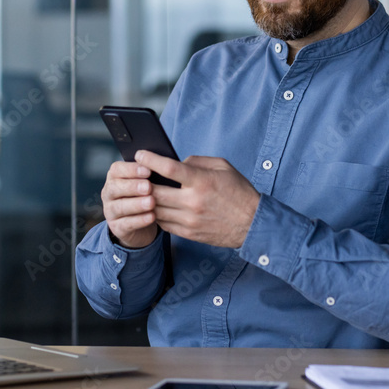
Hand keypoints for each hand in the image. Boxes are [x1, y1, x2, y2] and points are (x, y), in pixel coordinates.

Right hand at [101, 160, 158, 248]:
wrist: (141, 223)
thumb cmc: (145, 195)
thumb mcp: (146, 183)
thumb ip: (149, 175)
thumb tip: (163, 166)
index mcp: (114, 177)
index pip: (117, 169)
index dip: (131, 169)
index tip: (148, 171)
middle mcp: (109, 193)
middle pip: (115, 187)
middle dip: (132, 186)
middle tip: (148, 187)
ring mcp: (110, 211)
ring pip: (119, 207)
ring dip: (136, 204)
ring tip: (151, 202)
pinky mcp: (117, 228)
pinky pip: (126, 224)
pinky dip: (139, 220)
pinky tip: (152, 217)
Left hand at [135, 151, 260, 248]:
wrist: (252, 224)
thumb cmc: (238, 192)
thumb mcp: (223, 167)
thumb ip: (197, 161)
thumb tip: (177, 162)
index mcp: (201, 181)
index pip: (168, 168)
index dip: (150, 160)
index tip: (140, 155)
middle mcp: (193, 202)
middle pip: (154, 192)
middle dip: (141, 183)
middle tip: (136, 176)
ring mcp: (189, 220)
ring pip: (155, 210)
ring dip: (146, 201)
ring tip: (143, 192)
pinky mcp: (189, 233)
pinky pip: (163, 224)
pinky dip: (156, 214)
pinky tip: (156, 207)